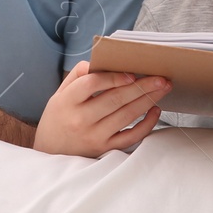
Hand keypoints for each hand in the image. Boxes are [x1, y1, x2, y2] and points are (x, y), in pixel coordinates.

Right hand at [32, 61, 171, 157]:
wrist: (49, 150)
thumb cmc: (59, 116)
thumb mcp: (60, 93)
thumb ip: (79, 76)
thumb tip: (102, 61)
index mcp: (67, 102)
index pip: (91, 85)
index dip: (112, 77)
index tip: (132, 73)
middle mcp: (80, 120)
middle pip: (115, 100)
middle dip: (142, 87)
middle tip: (161, 77)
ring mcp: (93, 136)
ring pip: (126, 116)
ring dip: (148, 101)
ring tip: (163, 88)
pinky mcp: (104, 149)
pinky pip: (130, 138)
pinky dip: (146, 125)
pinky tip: (155, 110)